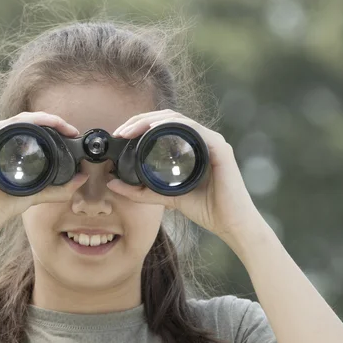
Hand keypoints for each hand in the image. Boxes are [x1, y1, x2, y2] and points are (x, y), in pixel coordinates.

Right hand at [0, 111, 88, 226]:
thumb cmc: (8, 202)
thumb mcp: (40, 192)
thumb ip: (62, 187)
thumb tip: (83, 177)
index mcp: (11, 147)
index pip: (35, 130)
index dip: (56, 128)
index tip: (73, 134)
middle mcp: (0, 138)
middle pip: (30, 122)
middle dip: (54, 122)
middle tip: (71, 130)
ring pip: (22, 119)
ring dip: (46, 119)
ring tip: (64, 126)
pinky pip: (11, 122)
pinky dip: (31, 120)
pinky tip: (47, 123)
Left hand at [108, 109, 263, 241]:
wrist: (231, 224)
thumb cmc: (206, 209)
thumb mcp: (165, 197)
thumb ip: (140, 191)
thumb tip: (112, 183)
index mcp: (190, 146)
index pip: (162, 125)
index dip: (138, 125)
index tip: (119, 136)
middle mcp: (201, 139)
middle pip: (167, 117)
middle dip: (140, 120)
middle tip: (121, 132)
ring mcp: (212, 140)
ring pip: (178, 119)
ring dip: (152, 120)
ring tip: (132, 130)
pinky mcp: (220, 148)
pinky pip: (194, 129)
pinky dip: (173, 127)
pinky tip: (155, 131)